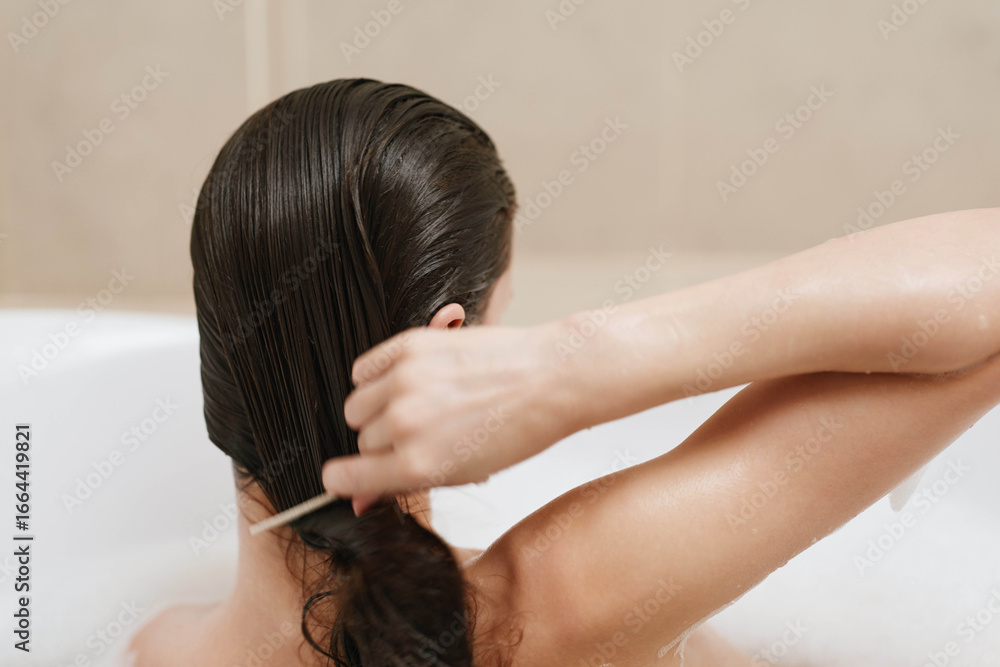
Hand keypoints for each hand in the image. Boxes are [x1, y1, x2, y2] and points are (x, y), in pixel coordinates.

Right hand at [321, 321, 579, 514]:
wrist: (549, 378)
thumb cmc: (516, 429)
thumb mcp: (461, 472)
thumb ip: (404, 484)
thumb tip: (359, 498)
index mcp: (418, 464)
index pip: (344, 477)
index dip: (345, 479)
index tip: (348, 477)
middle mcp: (405, 424)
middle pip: (361, 441)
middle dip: (383, 444)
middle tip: (420, 436)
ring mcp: (405, 381)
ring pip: (356, 406)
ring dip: (377, 411)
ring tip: (415, 408)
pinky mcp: (410, 345)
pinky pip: (362, 369)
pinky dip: (376, 377)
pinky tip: (405, 382)